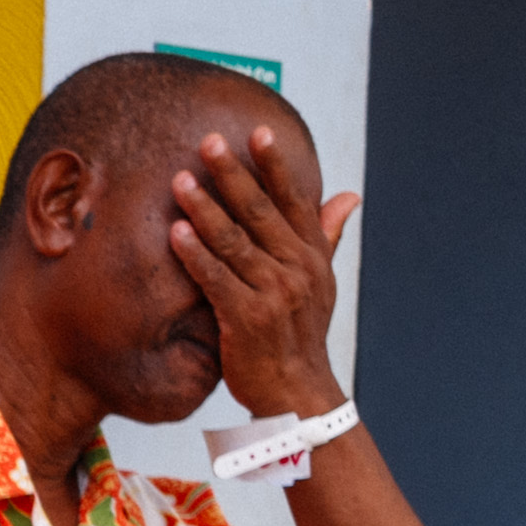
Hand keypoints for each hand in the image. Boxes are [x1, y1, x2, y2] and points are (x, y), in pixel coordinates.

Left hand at [168, 128, 355, 421]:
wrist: (296, 393)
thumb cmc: (302, 334)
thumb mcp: (322, 283)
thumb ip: (327, 235)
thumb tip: (349, 195)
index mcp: (312, 256)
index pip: (294, 200)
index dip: (275, 165)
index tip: (258, 132)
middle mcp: (296, 268)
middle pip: (260, 212)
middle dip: (232, 174)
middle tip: (207, 142)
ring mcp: (272, 293)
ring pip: (234, 241)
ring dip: (205, 208)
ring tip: (180, 180)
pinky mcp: (246, 318)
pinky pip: (217, 279)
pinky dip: (196, 254)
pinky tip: (176, 232)